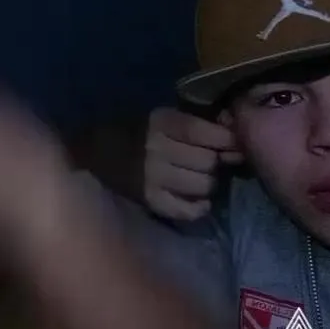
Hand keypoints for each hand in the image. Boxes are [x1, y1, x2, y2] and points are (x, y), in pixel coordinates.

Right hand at [142, 107, 241, 221]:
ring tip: (198, 179)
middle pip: (209, 161)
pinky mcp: (151, 200)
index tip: (234, 144)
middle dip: (214, 162)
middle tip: (207, 162)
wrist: (95, 155)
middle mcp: (158, 148)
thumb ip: (194, 124)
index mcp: (161, 122)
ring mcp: (153, 177)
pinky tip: (197, 201)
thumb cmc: (133, 133)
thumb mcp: (161, 118)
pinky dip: (198, 207)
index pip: (204, 132)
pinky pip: (189, 210)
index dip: (226, 140)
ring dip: (207, 183)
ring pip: (204, 185)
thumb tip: (234, 139)